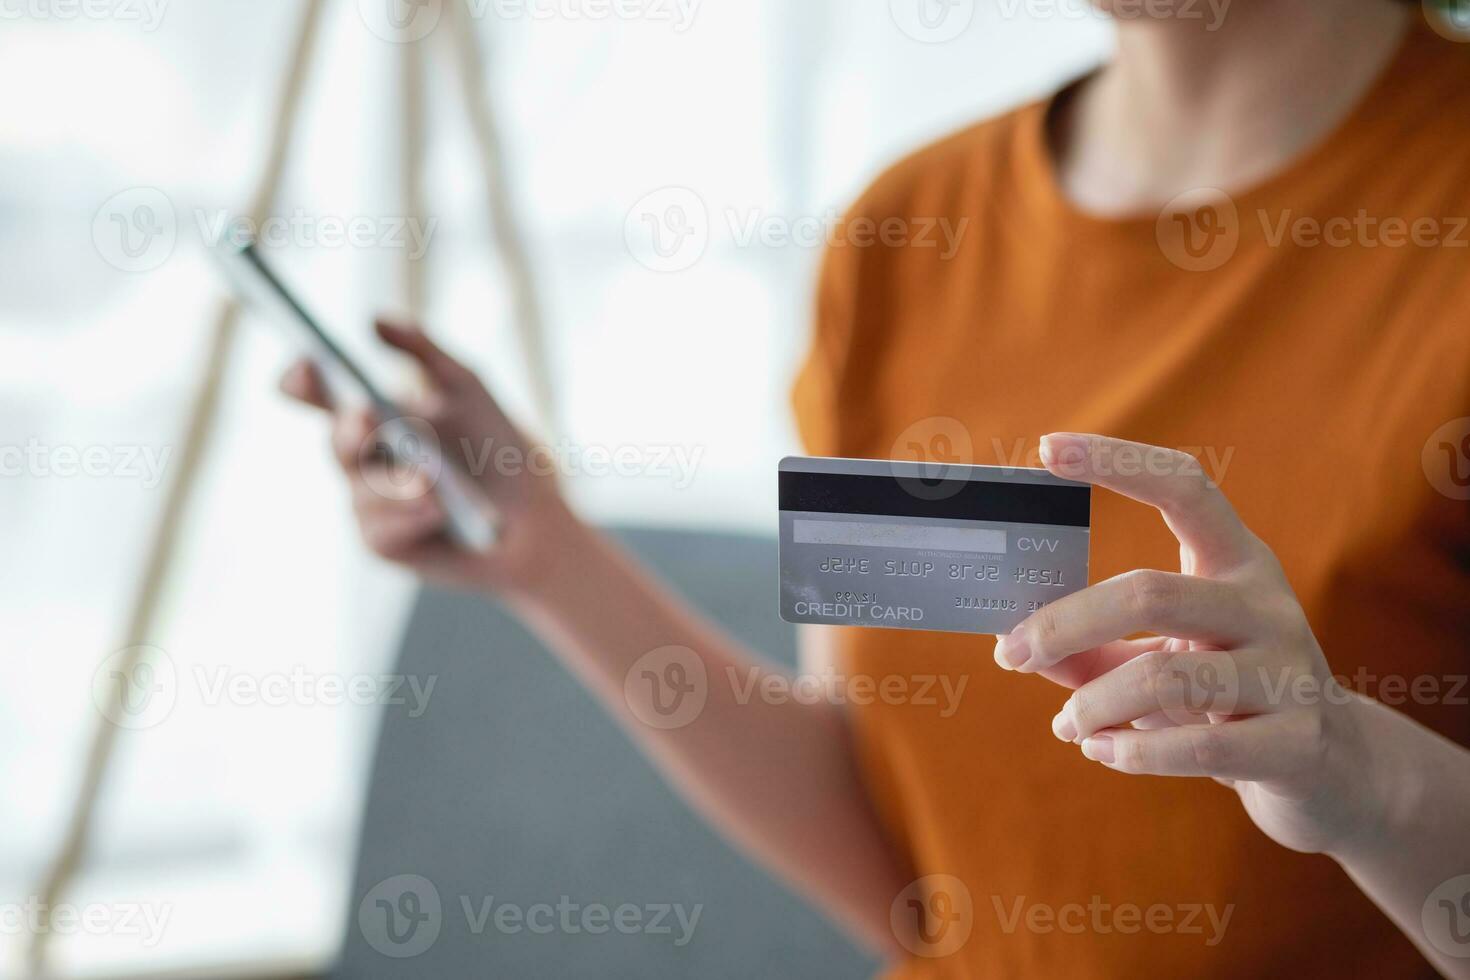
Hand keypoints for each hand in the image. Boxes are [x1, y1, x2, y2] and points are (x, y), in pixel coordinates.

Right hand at [281, 316, 578, 594]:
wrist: (532, 514)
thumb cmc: (496, 446)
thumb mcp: (467, 387)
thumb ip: (424, 351)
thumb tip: (374, 320)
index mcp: (372, 414)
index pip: (320, 395)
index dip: (303, 381)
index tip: (307, 366)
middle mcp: (362, 458)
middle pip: (335, 442)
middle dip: (349, 431)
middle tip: (366, 418)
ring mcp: (368, 501)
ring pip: (361, 489)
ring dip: (396, 483)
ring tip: (430, 479)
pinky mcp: (382, 541)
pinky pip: (380, 528)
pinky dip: (411, 516)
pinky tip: (438, 510)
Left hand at [994, 433, 1390, 857]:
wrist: (1332, 770)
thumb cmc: (1227, 699)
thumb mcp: (1164, 660)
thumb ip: (1092, 650)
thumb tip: (1010, 642)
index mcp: (1235, 562)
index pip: (1183, 488)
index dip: (1117, 462)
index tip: (1046, 447)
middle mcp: (1266, 605)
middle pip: (1148, 592)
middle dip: (1064, 624)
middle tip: (1010, 653)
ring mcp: (1288, 672)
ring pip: (1165, 675)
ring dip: (1093, 704)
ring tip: (1068, 724)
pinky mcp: (1295, 742)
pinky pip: (1197, 747)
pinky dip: (1131, 752)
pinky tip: (1102, 752)